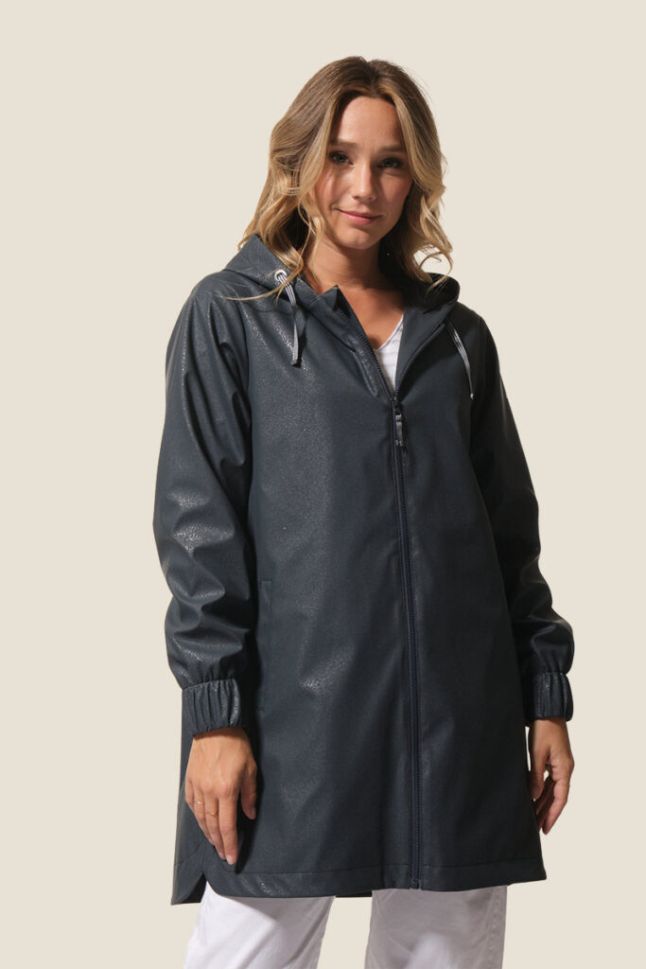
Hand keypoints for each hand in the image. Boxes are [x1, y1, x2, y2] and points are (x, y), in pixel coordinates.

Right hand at [185, 726, 257, 865]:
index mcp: (226, 790)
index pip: (227, 825)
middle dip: (219, 843)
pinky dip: (197, 816)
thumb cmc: (235, 744)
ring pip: (201, 817)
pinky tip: (202, 822)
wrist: (216, 726)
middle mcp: (209, 792)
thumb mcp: (250, 769)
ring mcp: (198, 786)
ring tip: (214, 843)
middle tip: (223, 855)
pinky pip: (193, 804)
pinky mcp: (191, 780)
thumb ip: (249, 795)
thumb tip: (249, 814)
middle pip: (213, 825)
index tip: (231, 857)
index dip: (230, 844)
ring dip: (208, 833)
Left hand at [527, 717, 574, 833]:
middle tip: (536, 829)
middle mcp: (564, 768)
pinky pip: (548, 780)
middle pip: (556, 796)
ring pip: (552, 789)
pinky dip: (541, 790)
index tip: (546, 828)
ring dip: (543, 803)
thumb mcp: (537, 753)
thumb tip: (533, 797)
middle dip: (546, 812)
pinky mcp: (553, 759)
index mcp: (564, 768)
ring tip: (533, 817)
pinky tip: (533, 798)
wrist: (546, 710)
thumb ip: (536, 775)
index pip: (561, 798)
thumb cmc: (543, 728)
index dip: (553, 814)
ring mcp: (559, 764)